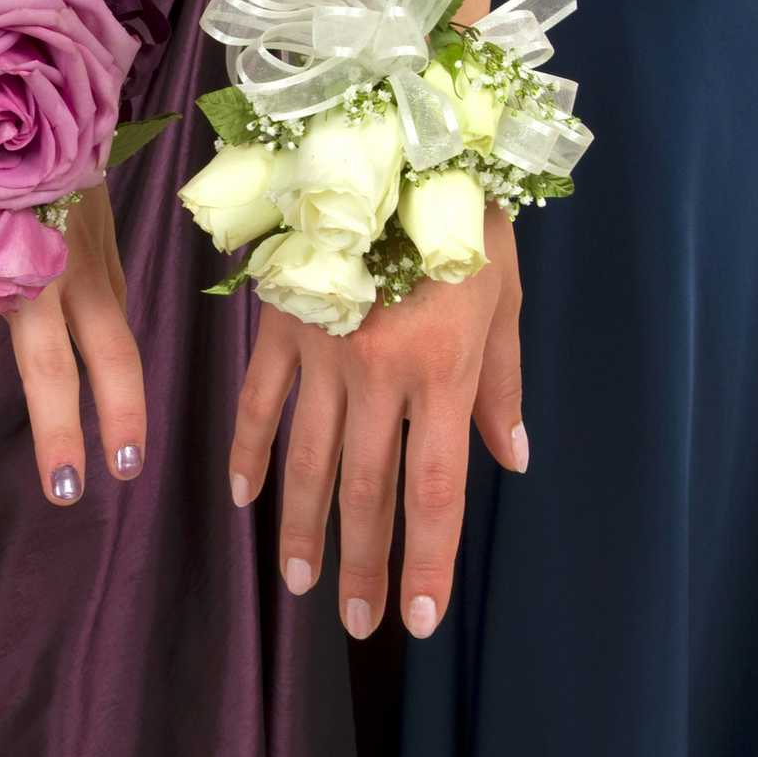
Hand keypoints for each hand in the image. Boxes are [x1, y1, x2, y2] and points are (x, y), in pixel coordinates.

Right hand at [0, 186, 146, 503]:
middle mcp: (38, 267)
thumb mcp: (92, 216)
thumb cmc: (51, 155)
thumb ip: (97, 278)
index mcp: (86, 266)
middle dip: (58, 430)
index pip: (115, 351)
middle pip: (52, 362)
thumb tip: (112, 342)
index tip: (126, 468)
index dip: (123, 411)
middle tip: (63, 491)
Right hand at [229, 206, 526, 638]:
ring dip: (303, 528)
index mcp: (441, 370)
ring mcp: (320, 349)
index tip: (420, 619)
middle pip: (365, 490)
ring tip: (297, 583)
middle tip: (354, 623)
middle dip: (361, 565)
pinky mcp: (279, 323)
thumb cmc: (465, 214)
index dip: (427, 561)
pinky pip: (259, 401)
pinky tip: (246, 499)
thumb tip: (511, 461)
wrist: (397, 133)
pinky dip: (252, 451)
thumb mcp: (504, 297)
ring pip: (307, 459)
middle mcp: (378, 373)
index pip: (434, 490)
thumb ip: (502, 384)